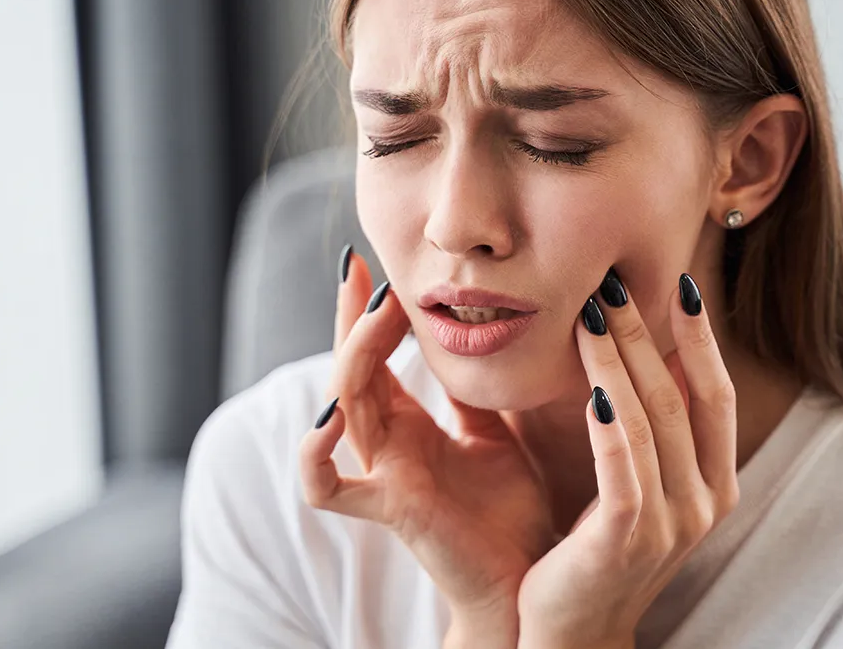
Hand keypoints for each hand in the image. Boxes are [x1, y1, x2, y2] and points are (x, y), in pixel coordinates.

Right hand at [299, 251, 555, 644]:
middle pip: (350, 369)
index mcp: (409, 426)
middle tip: (364, 271)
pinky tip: (330, 417)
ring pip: (342, 406)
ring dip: (352, 357)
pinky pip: (327, 486)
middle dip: (352, 319)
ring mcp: (382, 475)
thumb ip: (476, 391)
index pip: (374, 355)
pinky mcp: (389, 508)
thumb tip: (483, 329)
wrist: (527, 581)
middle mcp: (387, 446)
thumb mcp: (497, 431)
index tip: (370, 262)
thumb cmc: (510, 512)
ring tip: (375, 316)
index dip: (367, 311)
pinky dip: (315, 454)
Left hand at [517, 272, 739, 648]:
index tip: (681, 284)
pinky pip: (622, 464)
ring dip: (619, 359)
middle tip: (616, 282)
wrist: (571, 632)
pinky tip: (589, 386)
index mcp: (715, 484)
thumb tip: (635, 354)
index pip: (717, 395)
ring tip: (592, 312)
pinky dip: (609, 420)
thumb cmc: (597, 550)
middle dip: (649, 334)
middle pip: (682, 396)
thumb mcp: (639, 487)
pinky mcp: (628, 538)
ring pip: (650, 420)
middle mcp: (705, 502)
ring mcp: (672, 523)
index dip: (702, 338)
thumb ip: (648, 432)